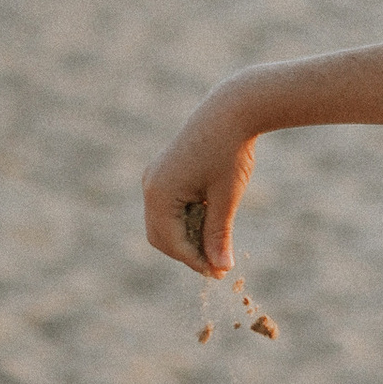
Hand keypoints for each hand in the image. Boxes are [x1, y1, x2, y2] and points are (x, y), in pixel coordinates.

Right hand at [143, 99, 255, 276]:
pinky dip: (188, 220)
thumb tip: (221, 268)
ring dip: (189, 237)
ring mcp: (155, 179)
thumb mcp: (226, 197)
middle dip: (188, 252)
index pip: (171, 242)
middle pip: (161, 237)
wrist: (231, 111)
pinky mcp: (165, 173)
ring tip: (219, 245)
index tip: (220, 272)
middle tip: (219, 265)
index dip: (195, 261)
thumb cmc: (230, 152)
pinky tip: (212, 221)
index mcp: (160, 193)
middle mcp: (150, 186)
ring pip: (165, 224)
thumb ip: (219, 234)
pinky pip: (170, 208)